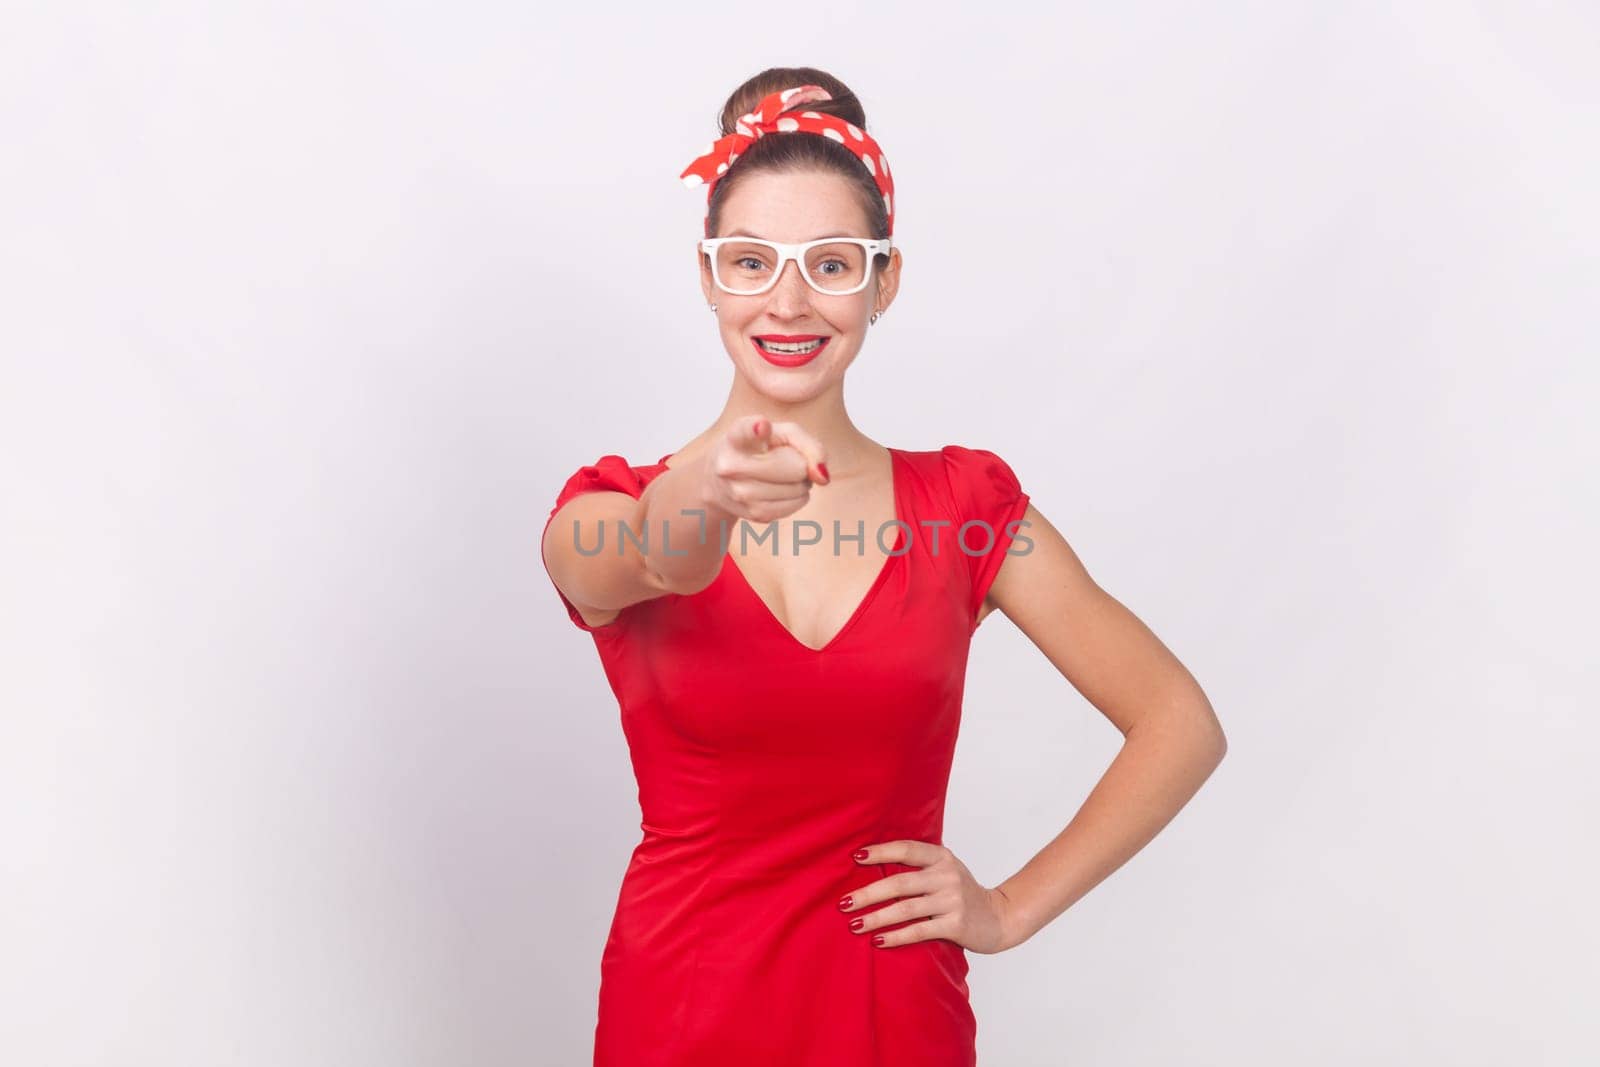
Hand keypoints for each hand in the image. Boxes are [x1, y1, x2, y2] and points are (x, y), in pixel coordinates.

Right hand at [700, 414, 829, 523]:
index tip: (762, 426)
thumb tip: (823, 477)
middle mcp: (731, 465)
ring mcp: (739, 493)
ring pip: (798, 489)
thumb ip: (809, 445)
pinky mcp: (752, 514)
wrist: (720, 481)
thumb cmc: (757, 450)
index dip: (755, 429)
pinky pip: (794, 505)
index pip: (745, 431)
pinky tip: (782, 490)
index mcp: (735, 437)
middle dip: (800, 464)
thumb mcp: (781, 434)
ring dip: (801, 483)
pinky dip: (797, 498)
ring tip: (782, 475)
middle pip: (795, 467)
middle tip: (785, 460)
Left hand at [839, 840, 1019, 954]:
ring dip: (876, 918)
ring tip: (854, 925)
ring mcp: (952, 900)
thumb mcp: (946, 871)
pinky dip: (896, 937)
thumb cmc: (962, 894)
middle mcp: (947, 876)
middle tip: (844, 903)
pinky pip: (919, 931)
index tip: (855, 857)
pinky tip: (878, 941)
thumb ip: (919, 866)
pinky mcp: (956, 925)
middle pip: (900, 883)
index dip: (880, 851)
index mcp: (942, 857)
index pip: (906, 849)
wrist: (1000, 918)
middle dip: (868, 893)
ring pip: (906, 909)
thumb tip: (873, 864)